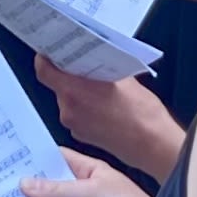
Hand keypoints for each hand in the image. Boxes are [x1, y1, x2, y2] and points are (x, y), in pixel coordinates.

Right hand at [19, 147, 156, 196]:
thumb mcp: (93, 193)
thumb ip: (59, 189)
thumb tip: (26, 183)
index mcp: (91, 172)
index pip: (58, 160)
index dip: (36, 160)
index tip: (9, 162)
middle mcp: (86, 192)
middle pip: (52, 188)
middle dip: (30, 191)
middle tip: (0, 191)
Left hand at [38, 59, 185, 176]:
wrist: (152, 144)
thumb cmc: (141, 113)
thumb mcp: (124, 78)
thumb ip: (102, 66)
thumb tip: (96, 57)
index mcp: (74, 92)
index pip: (44, 71)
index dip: (44, 59)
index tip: (49, 52)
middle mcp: (69, 110)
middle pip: (58, 85)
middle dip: (69, 75)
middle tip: (84, 67)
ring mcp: (74, 125)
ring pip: (69, 100)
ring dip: (79, 92)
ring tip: (100, 88)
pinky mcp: (82, 135)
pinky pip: (77, 115)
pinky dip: (86, 107)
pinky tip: (104, 106)